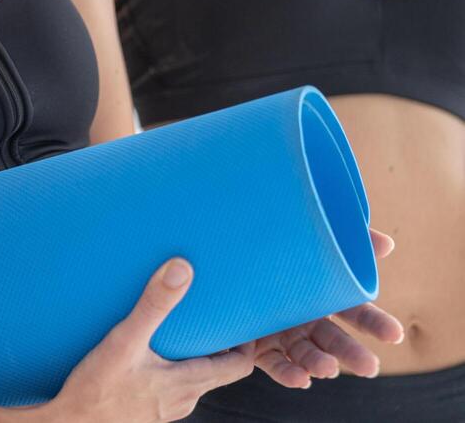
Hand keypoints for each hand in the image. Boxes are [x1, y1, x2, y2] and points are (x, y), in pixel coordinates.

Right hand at [44, 259, 254, 422]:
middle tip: (214, 315)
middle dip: (219, 345)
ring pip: (194, 379)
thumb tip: (181, 270)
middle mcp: (183, 400)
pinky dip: (173, 368)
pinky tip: (152, 354)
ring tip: (185, 330)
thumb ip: (153, 305)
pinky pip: (172, 387)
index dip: (245, 343)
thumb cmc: (95, 389)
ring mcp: (166, 409)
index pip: (238, 366)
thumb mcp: (123, 341)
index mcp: (187, 384)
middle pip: (218, 371)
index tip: (242, 318)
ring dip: (194, 357)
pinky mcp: (147, 410)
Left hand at [250, 228, 404, 386]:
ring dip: (319, 364)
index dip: (376, 324)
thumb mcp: (304, 236)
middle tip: (370, 367)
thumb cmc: (270, 245)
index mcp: (323, 296)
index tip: (395, 335)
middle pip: (334, 340)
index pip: (357, 313)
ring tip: (327, 370)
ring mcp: (281, 333)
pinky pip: (273, 362)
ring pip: (305, 354)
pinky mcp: (256, 345)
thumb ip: (346, 239)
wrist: (221, 251)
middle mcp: (305, 318)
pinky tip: (300, 379)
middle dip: (352, 354)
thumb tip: (388, 244)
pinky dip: (288, 373)